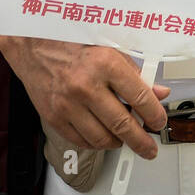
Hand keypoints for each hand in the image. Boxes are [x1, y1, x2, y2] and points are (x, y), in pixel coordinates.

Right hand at [0, 35, 170, 158]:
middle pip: (122, 124)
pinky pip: (80, 140)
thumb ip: (137, 75)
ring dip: (118, 143)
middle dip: (140, 141)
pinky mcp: (53, 116)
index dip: (154, 115)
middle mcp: (86, 85)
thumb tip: (159, 94)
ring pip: (101, 137)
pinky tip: (104, 137)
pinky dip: (96, 143)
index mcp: (106, 64)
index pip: (140, 97)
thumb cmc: (75, 45)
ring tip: (125, 140)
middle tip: (149, 149)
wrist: (35, 46)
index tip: (160, 123)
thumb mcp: (112, 52)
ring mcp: (68, 104)